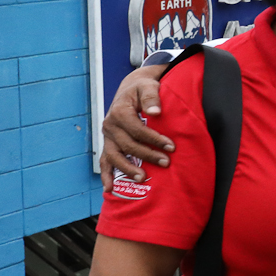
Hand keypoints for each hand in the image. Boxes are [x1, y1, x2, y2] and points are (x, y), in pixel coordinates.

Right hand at [101, 65, 174, 180]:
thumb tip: (155, 112)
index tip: (171, 146)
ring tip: (143, 178)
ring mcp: (108, 137)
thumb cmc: (141, 89)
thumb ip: (151, 98)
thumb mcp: (148, 87)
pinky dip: (106, 175)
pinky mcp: (109, 144)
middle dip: (147, 155)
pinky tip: (109, 189)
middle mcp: (110, 126)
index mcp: (119, 112)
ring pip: (114, 156)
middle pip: (127, 145)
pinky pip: (105, 161)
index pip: (137, 130)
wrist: (130, 89)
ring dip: (127, 168)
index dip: (154, 139)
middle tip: (166, 162)